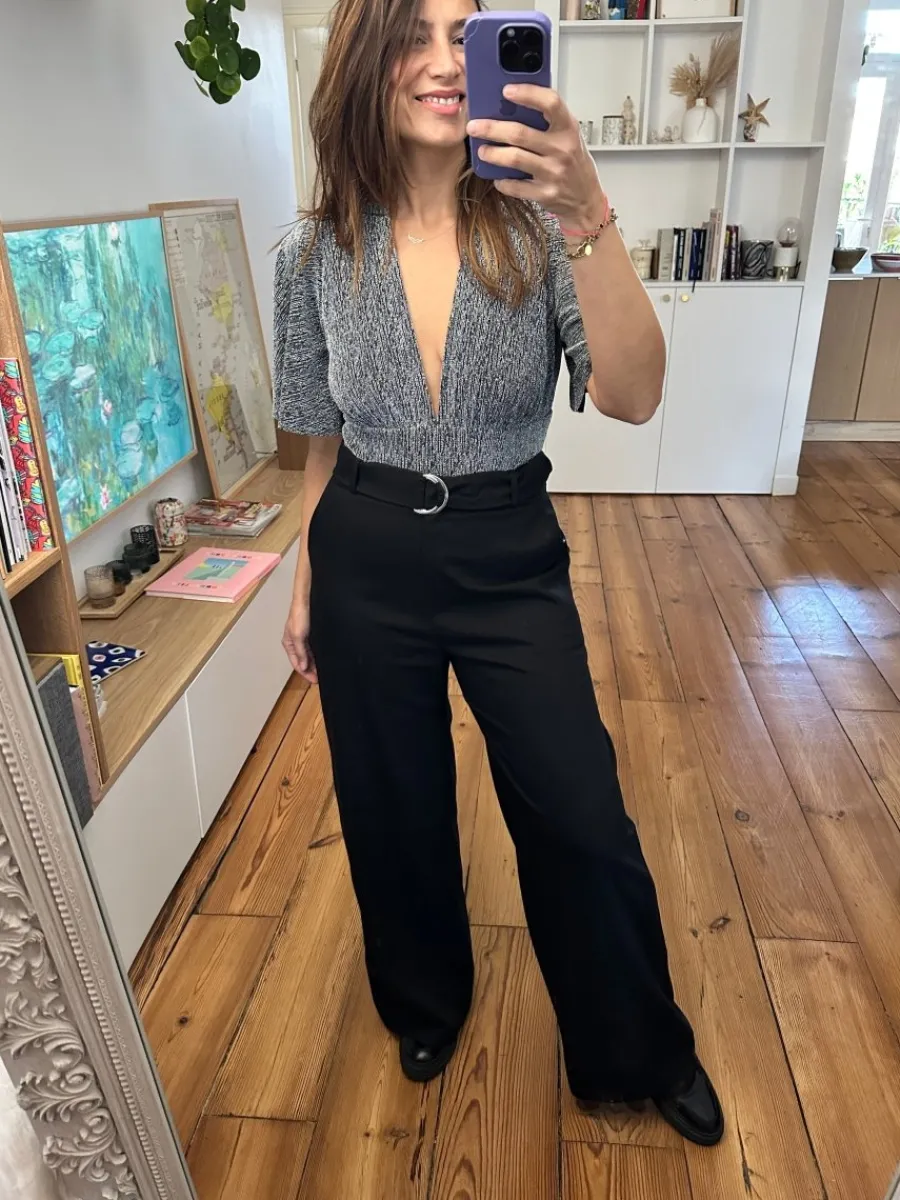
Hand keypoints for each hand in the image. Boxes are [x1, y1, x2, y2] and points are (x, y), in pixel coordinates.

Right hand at [282, 599, 317, 683]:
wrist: (307, 599)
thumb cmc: (299, 614)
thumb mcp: (298, 635)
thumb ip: (301, 652)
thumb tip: (303, 667)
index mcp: (289, 644)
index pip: (296, 664)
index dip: (305, 673)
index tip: (315, 680)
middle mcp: (296, 643)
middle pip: (303, 661)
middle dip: (311, 670)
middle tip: (321, 678)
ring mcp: (304, 639)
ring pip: (310, 656)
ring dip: (315, 664)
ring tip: (324, 671)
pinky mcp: (312, 634)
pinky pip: (315, 649)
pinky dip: (318, 655)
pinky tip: (325, 659)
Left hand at [467, 85, 605, 227]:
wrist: (585, 198)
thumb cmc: (573, 162)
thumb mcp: (568, 135)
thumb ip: (547, 121)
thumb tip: (512, 105)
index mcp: (568, 128)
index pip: (550, 103)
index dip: (528, 94)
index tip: (506, 90)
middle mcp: (561, 149)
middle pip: (520, 133)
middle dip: (492, 128)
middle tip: (474, 126)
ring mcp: (553, 173)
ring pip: (514, 158)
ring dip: (493, 154)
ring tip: (482, 150)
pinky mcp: (545, 193)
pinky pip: (516, 187)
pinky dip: (503, 182)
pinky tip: (497, 177)